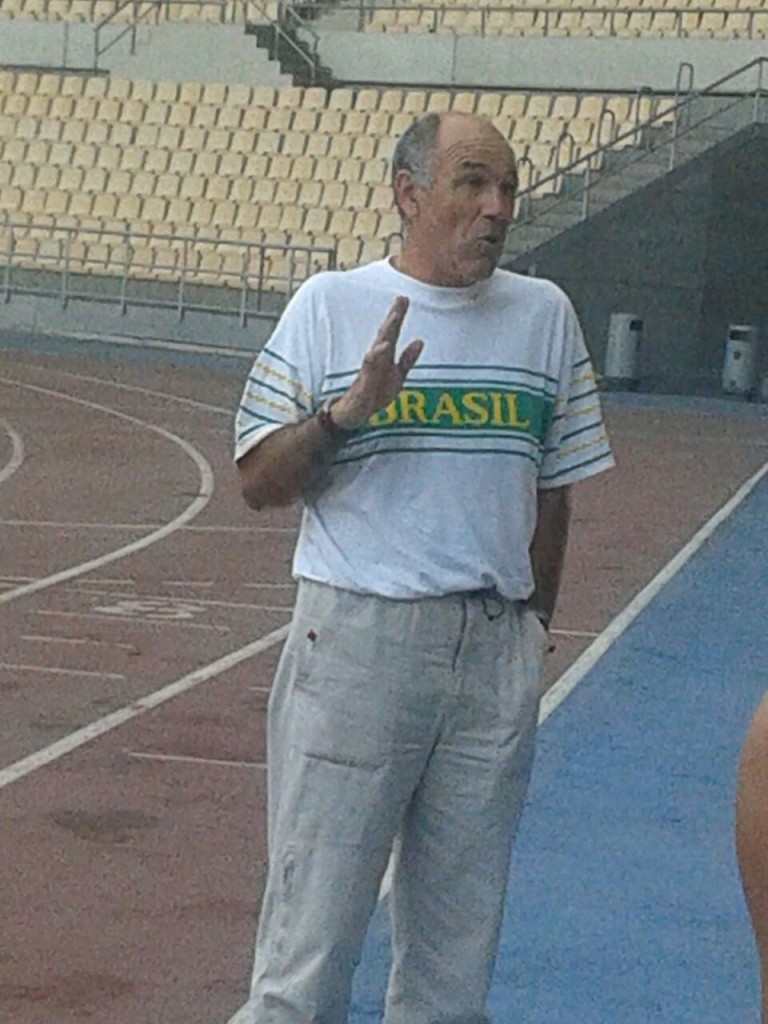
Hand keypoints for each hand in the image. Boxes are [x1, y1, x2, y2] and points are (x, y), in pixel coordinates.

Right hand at [331, 296, 423, 429]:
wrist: (354, 413)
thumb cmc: (375, 393)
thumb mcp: (397, 377)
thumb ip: (407, 360)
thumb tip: (420, 341)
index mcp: (385, 357)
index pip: (392, 333)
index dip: (398, 316)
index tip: (404, 297)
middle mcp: (376, 360)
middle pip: (385, 335)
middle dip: (394, 318)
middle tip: (401, 300)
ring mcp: (369, 371)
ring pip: (378, 348)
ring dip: (386, 333)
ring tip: (395, 318)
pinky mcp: (363, 384)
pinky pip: (369, 369)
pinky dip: (375, 358)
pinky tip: (381, 348)